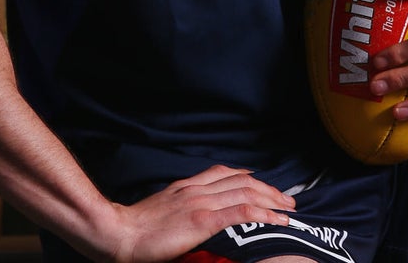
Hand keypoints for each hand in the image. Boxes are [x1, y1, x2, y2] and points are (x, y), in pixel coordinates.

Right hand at [108, 165, 293, 262]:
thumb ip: (180, 208)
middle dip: (268, 190)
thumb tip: (193, 218)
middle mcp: (197, 189)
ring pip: (245, 193)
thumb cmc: (135, 230)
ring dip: (271, 200)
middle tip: (286, 200)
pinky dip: (262, 214)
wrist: (119, 233)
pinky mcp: (202, 221)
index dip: (248, 178)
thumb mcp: (161, 210)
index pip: (224, 174)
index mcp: (187, 186)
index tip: (264, 185)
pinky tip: (275, 220)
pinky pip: (239, 212)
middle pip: (241, 182)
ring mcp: (201, 203)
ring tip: (288, 210)